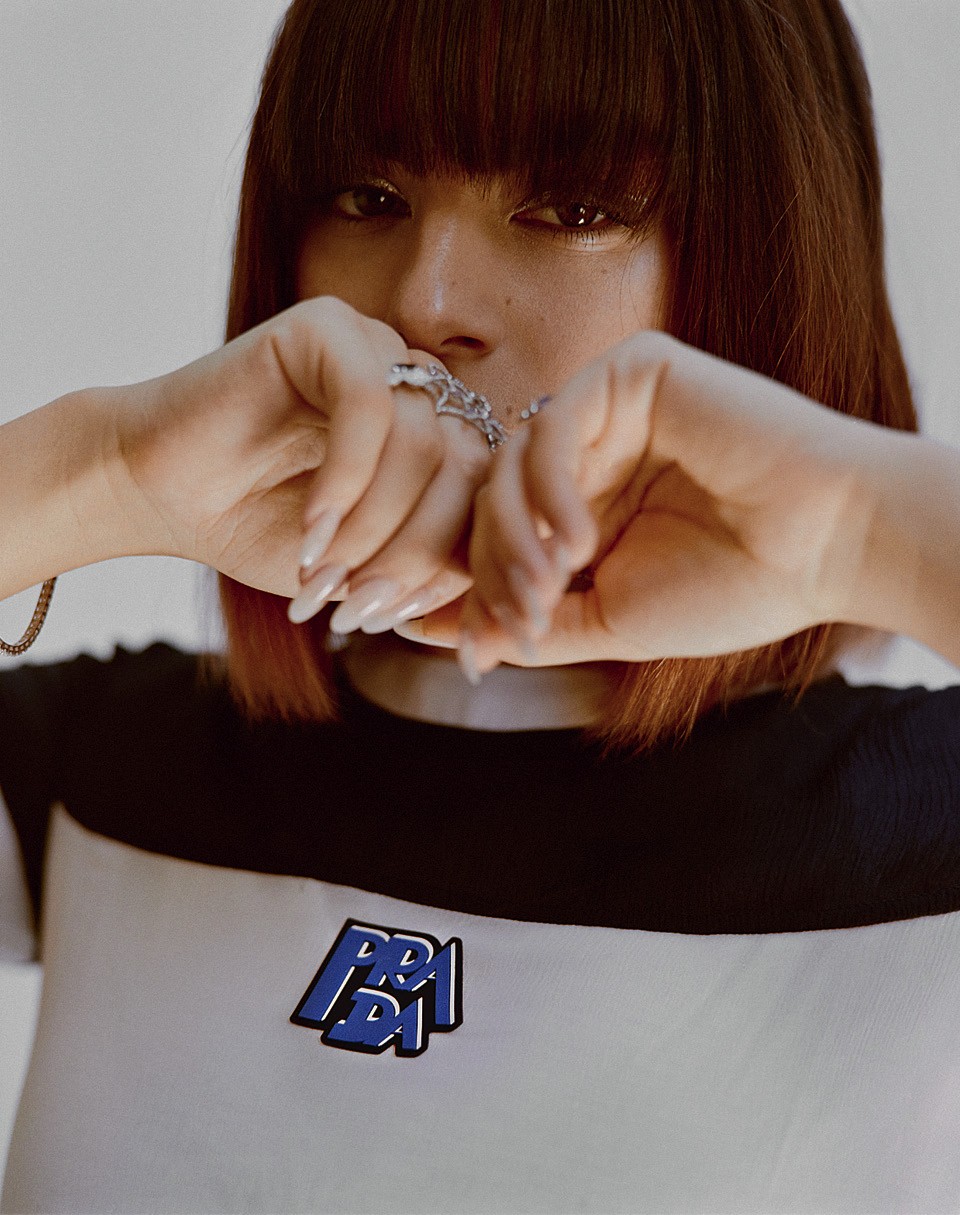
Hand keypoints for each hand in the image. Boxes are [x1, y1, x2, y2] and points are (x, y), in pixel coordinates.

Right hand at [112, 297, 488, 614]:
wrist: (161, 492)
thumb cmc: (263, 528)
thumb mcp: (365, 565)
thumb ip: (431, 565)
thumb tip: (493, 585)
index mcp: (440, 436)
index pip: (487, 497)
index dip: (453, 565)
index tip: (395, 620)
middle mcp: (419, 386)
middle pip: (467, 472)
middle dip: (415, 555)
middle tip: (358, 609)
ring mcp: (378, 349)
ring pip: (423, 446)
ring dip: (373, 528)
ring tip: (321, 573)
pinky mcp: (327, 326)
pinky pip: (371, 405)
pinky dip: (346, 480)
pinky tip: (311, 528)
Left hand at [440, 331, 889, 671]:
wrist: (826, 547)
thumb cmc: (730, 587)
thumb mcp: (609, 620)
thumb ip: (524, 622)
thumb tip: (436, 638)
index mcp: (582, 506)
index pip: (494, 537)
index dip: (475, 591)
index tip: (470, 649)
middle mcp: (587, 453)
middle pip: (490, 500)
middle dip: (491, 571)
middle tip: (520, 623)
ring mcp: (607, 409)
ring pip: (511, 462)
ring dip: (515, 536)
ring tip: (553, 590)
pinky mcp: (632, 370)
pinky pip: (553, 423)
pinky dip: (550, 489)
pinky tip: (579, 541)